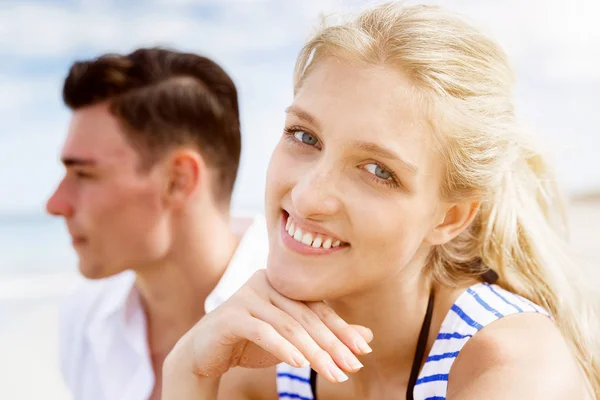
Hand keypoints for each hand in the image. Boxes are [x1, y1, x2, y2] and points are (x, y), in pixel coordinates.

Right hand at [165, 269, 372, 385]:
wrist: (205, 352)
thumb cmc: (251, 342)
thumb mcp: (293, 340)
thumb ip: (326, 335)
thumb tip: (368, 336)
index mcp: (282, 283)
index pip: (318, 308)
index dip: (342, 329)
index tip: (363, 351)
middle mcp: (266, 282)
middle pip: (307, 317)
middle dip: (332, 345)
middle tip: (352, 367)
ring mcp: (247, 296)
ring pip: (289, 326)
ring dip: (314, 353)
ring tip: (333, 374)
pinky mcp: (231, 315)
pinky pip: (263, 332)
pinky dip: (283, 349)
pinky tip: (299, 364)